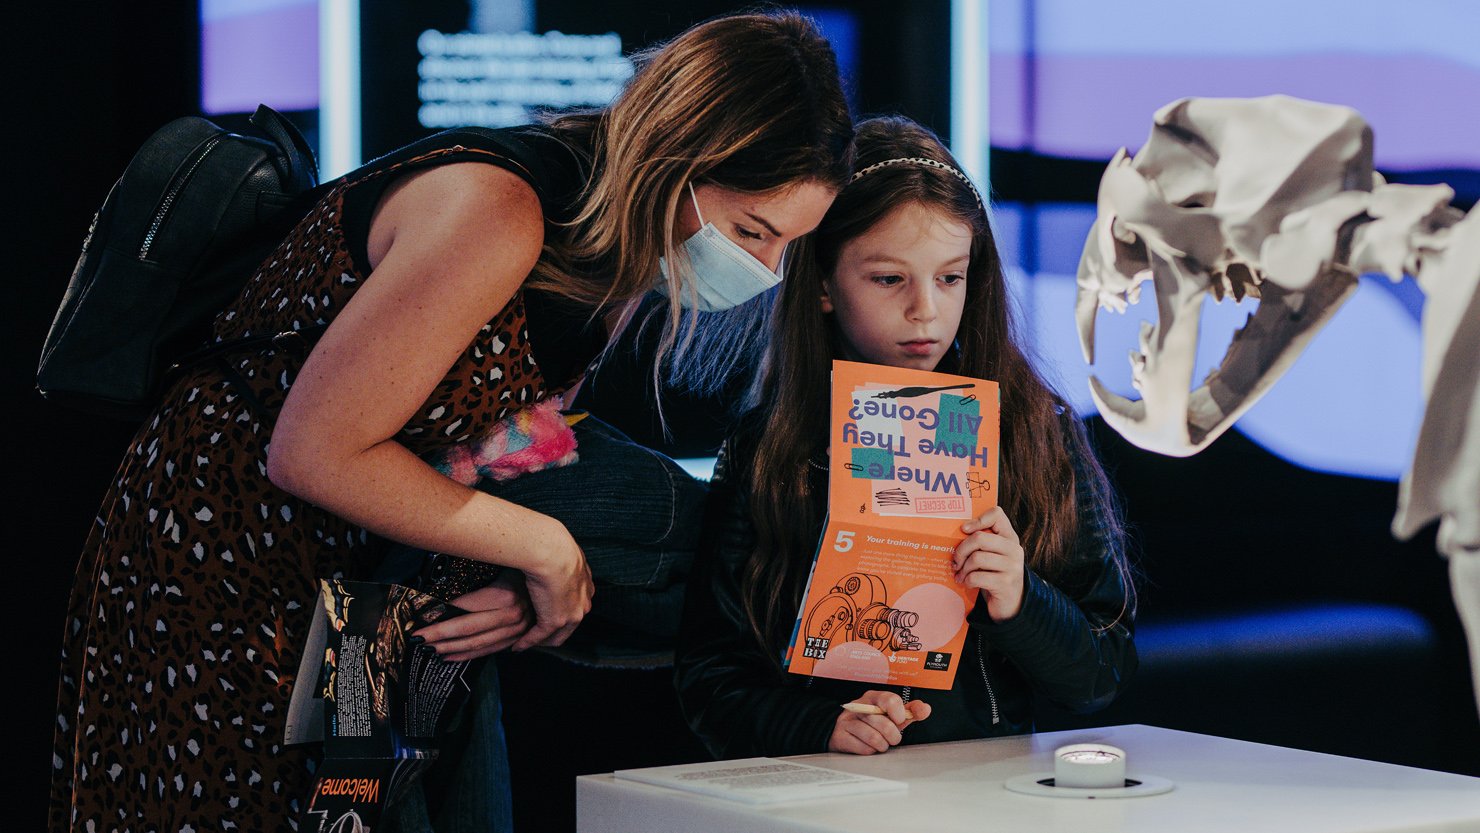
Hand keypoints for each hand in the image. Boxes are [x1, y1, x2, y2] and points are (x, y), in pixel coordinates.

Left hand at [414, 573, 533, 661]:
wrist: (555, 576)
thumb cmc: (524, 567)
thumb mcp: (501, 565)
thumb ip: (476, 580)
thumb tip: (443, 591)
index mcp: (505, 595)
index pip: (465, 609)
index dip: (441, 617)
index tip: (421, 621)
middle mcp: (512, 614)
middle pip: (469, 629)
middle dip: (440, 635)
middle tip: (419, 638)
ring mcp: (517, 628)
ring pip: (478, 643)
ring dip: (451, 647)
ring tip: (430, 649)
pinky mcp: (518, 636)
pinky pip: (489, 650)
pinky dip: (468, 655)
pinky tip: (450, 656)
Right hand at [511, 519, 593, 650]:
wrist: (551, 551)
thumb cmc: (552, 544)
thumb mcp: (561, 550)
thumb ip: (558, 558)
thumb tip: (546, 551)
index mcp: (585, 584)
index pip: (576, 603)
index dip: (562, 610)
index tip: (548, 611)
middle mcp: (583, 602)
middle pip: (569, 625)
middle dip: (555, 631)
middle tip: (537, 634)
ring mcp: (571, 614)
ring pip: (557, 635)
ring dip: (541, 640)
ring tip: (526, 642)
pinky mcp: (555, 622)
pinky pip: (539, 637)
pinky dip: (527, 643)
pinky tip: (517, 646)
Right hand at [828, 691, 931, 754]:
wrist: (843, 730)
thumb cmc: (871, 722)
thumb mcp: (890, 714)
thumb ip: (909, 711)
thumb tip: (925, 709)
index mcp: (873, 697)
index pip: (890, 700)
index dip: (900, 714)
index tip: (899, 721)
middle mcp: (859, 706)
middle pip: (885, 724)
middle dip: (893, 736)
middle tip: (892, 737)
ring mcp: (847, 721)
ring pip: (875, 738)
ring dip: (883, 745)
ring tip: (881, 742)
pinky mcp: (841, 736)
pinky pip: (864, 749)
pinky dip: (870, 751)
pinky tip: (868, 746)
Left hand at [953, 506, 1025, 621]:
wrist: (1011, 602)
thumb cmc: (995, 574)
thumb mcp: (993, 554)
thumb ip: (982, 542)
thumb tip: (956, 533)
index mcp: (1010, 537)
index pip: (997, 514)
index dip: (977, 519)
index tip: (964, 530)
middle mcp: (1014, 549)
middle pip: (979, 538)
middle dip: (961, 550)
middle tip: (955, 560)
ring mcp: (1012, 567)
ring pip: (976, 558)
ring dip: (963, 568)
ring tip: (960, 574)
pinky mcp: (1005, 584)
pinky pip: (977, 577)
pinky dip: (967, 580)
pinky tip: (966, 583)